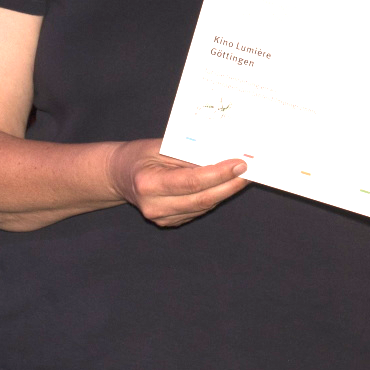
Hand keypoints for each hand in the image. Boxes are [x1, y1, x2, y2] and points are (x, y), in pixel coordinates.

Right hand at [108, 139, 249, 226]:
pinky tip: (225, 185)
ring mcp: (161, 218)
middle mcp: (154, 206)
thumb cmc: (140, 155)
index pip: (191, 182)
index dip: (219, 174)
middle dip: (229, 185)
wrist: (120, 175)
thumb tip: (222, 156)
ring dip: (225, 191)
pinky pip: (198, 210)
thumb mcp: (160, 146)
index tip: (240, 163)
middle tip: (250, 171)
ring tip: (243, 176)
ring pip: (203, 206)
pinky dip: (214, 196)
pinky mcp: (169, 223)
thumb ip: (188, 153)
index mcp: (148, 184)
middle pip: (201, 198)